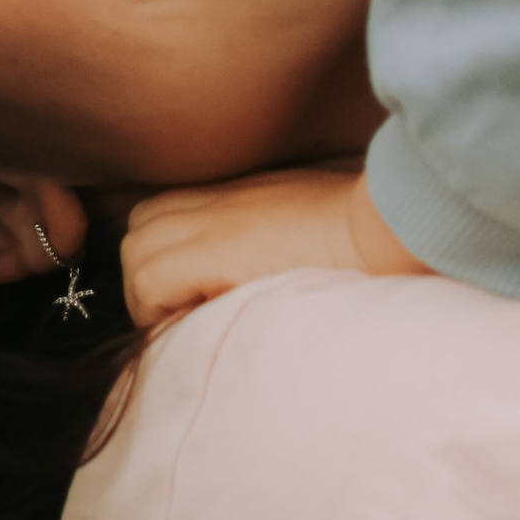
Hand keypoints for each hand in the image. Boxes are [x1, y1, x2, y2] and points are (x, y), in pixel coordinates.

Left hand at [119, 163, 429, 330]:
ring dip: (151, 296)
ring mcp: (209, 222)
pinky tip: (200, 325)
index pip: (165, 214)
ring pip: (135, 254)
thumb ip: (270, 239)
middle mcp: (216, 201)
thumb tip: (254, 277)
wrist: (385, 228)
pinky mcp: (210, 250)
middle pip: (140, 228)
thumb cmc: (367, 234)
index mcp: (241, 194)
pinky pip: (149, 281)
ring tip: (192, 324)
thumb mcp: (311, 225)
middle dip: (149, 276)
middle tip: (185, 315)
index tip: (195, 295)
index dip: (168, 257)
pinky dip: (160, 309)